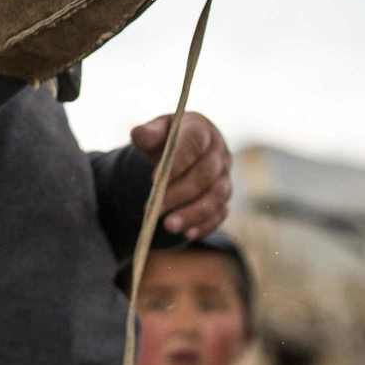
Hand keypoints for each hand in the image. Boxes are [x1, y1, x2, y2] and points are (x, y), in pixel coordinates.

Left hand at [129, 111, 231, 239]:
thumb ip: (147, 133)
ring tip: (168, 226)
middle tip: (156, 208)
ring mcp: (225, 177)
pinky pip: (219, 214)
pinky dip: (204, 225)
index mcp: (202, 130)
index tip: (154, 179)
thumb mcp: (156, 133)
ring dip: (192, 213)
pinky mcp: (224, 199)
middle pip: (205, 174)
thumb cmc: (167, 141)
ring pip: (215, 197)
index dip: (177, 160)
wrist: (179, 155)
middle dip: (180, 193)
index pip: (194, 142)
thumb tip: (139, 134)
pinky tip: (187, 233)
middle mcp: (219, 153)